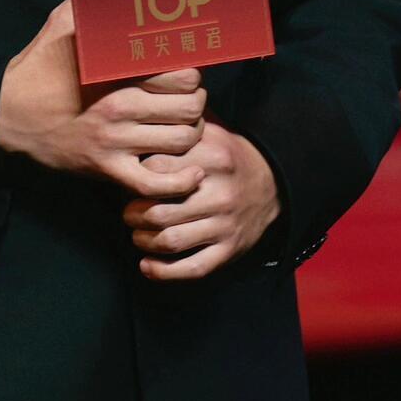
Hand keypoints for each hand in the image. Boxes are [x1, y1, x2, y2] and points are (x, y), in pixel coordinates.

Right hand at [0, 0, 209, 204]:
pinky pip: (155, 183)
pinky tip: (186, 172)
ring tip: (181, 125)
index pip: (182, 70)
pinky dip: (178, 181)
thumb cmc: (40, 66)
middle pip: (190, 106)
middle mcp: (118, 105)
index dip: (193, 69)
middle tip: (185, 97)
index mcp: (115, 68)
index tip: (186, 67)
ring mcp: (114, 141)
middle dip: (196, 100)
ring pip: (181, 141)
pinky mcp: (106, 170)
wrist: (4, 115)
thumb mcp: (65, 18)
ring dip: (190, 134)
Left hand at [122, 117, 282, 279]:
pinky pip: (192, 267)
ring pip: (170, 241)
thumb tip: (139, 129)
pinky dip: (163, 271)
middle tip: (129, 212)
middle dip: (133, 214)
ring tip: (138, 233)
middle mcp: (220, 193)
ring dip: (143, 241)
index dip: (136, 175)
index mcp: (213, 158)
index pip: (157, 169)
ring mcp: (225, 224)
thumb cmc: (226, 157)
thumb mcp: (209, 133)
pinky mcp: (229, 249)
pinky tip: (147, 265)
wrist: (271, 183)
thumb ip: (177, 130)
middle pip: (159, 211)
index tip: (132, 179)